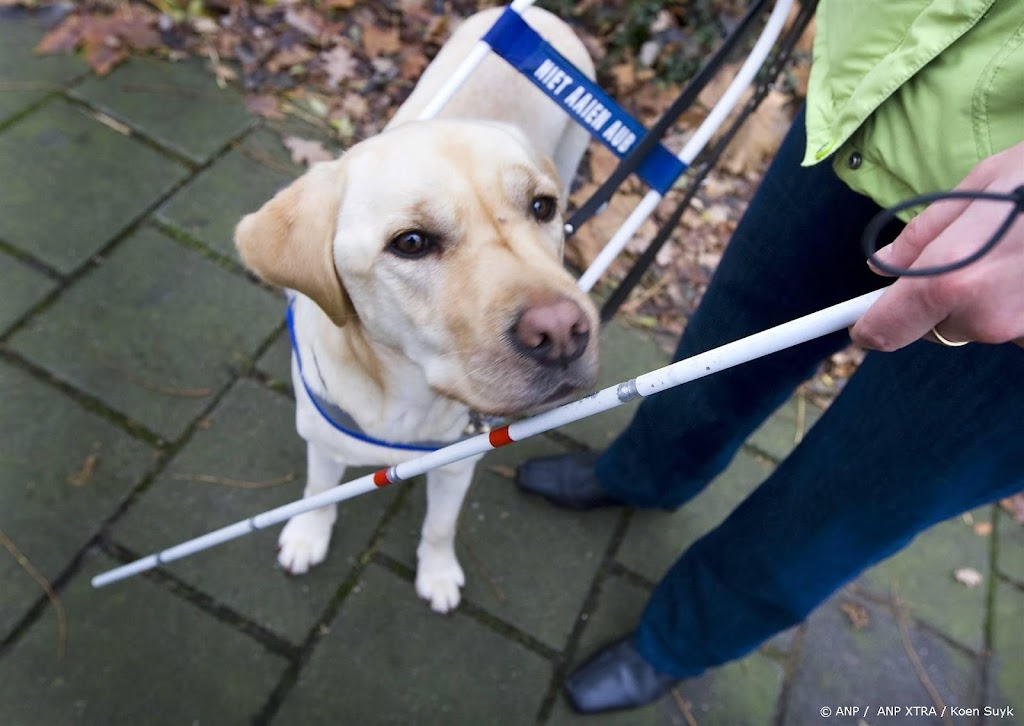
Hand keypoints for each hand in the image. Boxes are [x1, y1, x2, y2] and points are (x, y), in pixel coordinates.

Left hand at [851, 141, 1023, 350]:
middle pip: (937, 326)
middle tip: (973, 251)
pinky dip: (1022, 301)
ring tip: (1018, 250)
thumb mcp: (972, 189)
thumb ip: (920, 237)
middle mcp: (985, 318)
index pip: (883, 331)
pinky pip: (1019, 324)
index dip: (871, 325)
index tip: (866, 322)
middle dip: (941, 298)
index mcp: (949, 282)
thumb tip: (881, 266)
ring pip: (982, 325)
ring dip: (988, 297)